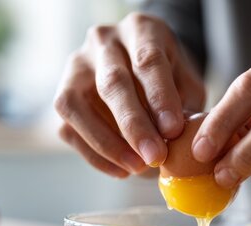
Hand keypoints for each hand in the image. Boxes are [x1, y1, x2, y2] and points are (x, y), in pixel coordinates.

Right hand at [54, 12, 204, 176]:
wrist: (142, 70)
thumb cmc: (170, 77)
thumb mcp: (187, 82)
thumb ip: (185, 106)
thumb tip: (177, 142)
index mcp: (140, 30)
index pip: (147, 60)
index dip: (160, 97)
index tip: (174, 130)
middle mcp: (102, 43)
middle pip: (112, 83)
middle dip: (134, 125)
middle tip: (155, 157)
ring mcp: (75, 68)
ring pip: (77, 105)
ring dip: (108, 143)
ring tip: (137, 168)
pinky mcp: (62, 97)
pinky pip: (69, 129)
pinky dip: (95, 155)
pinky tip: (122, 170)